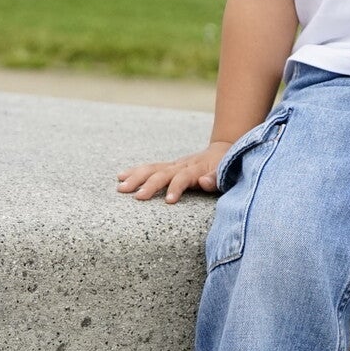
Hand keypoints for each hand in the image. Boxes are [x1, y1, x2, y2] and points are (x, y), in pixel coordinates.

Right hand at [116, 141, 230, 203]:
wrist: (225, 149)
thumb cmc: (228, 166)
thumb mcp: (229, 173)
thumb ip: (217, 178)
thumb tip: (204, 181)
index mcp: (197, 168)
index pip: (184, 178)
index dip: (176, 188)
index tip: (168, 201)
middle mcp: (183, 165)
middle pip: (163, 173)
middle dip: (149, 184)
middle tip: (136, 196)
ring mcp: (175, 165)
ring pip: (153, 168)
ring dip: (136, 177)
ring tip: (121, 187)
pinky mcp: (169, 166)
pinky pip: (151, 168)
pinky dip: (135, 171)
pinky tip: (120, 176)